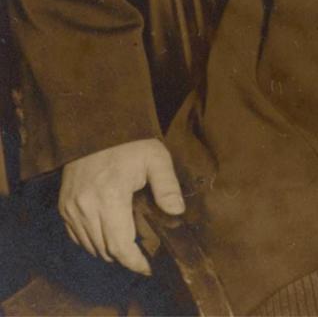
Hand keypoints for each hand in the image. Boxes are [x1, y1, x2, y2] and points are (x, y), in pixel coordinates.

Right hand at [59, 138, 185, 275]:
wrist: (95, 127)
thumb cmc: (130, 142)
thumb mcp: (156, 158)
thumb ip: (167, 186)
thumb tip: (177, 212)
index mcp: (110, 197)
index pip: (120, 245)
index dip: (134, 262)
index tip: (148, 267)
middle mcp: (86, 207)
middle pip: (104, 249)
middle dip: (125, 257)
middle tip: (143, 255)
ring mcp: (71, 208)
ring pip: (90, 245)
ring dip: (108, 250)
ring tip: (129, 246)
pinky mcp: (64, 206)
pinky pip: (76, 236)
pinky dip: (92, 241)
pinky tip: (109, 234)